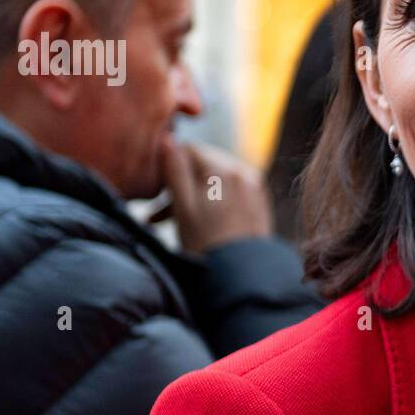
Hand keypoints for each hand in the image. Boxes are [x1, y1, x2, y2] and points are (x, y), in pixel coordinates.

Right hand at [157, 139, 273, 254]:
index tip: (156, 191)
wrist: (241, 276)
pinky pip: (229, 192)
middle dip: (179, 183)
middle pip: (203, 164)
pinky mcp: (258, 202)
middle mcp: (243, 171)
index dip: (168, 166)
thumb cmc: (206, 244)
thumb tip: (167, 138)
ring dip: (192, 194)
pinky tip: (199, 222)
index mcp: (223, 169)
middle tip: (157, 212)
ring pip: (214, 179)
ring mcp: (254, 187)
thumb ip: (174, 170)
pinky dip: (212, 201)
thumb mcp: (182, 207)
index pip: (189, 149)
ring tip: (172, 221)